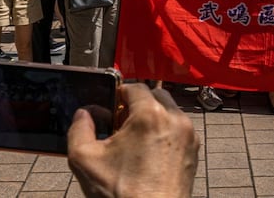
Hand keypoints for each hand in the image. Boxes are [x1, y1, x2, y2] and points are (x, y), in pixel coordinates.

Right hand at [68, 84, 198, 197]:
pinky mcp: (194, 151)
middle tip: (120, 125)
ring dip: (153, 117)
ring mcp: (188, 135)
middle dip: (137, 105)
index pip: (134, 87)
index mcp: (150, 115)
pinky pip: (179, 129)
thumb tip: (84, 114)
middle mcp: (175, 119)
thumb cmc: (122, 194)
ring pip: (169, 111)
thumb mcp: (85, 160)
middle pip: (155, 95)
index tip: (109, 109)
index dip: (118, 94)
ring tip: (134, 142)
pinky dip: (165, 132)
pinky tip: (149, 153)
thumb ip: (79, 129)